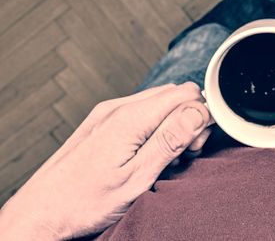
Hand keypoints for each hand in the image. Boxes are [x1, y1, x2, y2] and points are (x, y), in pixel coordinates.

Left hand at [0, 82, 213, 239]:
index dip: (201, 117)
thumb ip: (170, 140)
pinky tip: (149, 153)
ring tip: (166, 158)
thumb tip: (199, 112)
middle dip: (189, 120)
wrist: (41, 211)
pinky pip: (142, 110)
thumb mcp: (137, 177)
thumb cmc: (85, 201)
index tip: (197, 145)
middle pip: (175, 94)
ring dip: (173, 124)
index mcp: (130, 119)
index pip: (186, 95)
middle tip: (183, 154)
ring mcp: (109, 112)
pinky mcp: (103, 121)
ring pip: (160, 101)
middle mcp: (118, 108)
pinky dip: (155, 126)